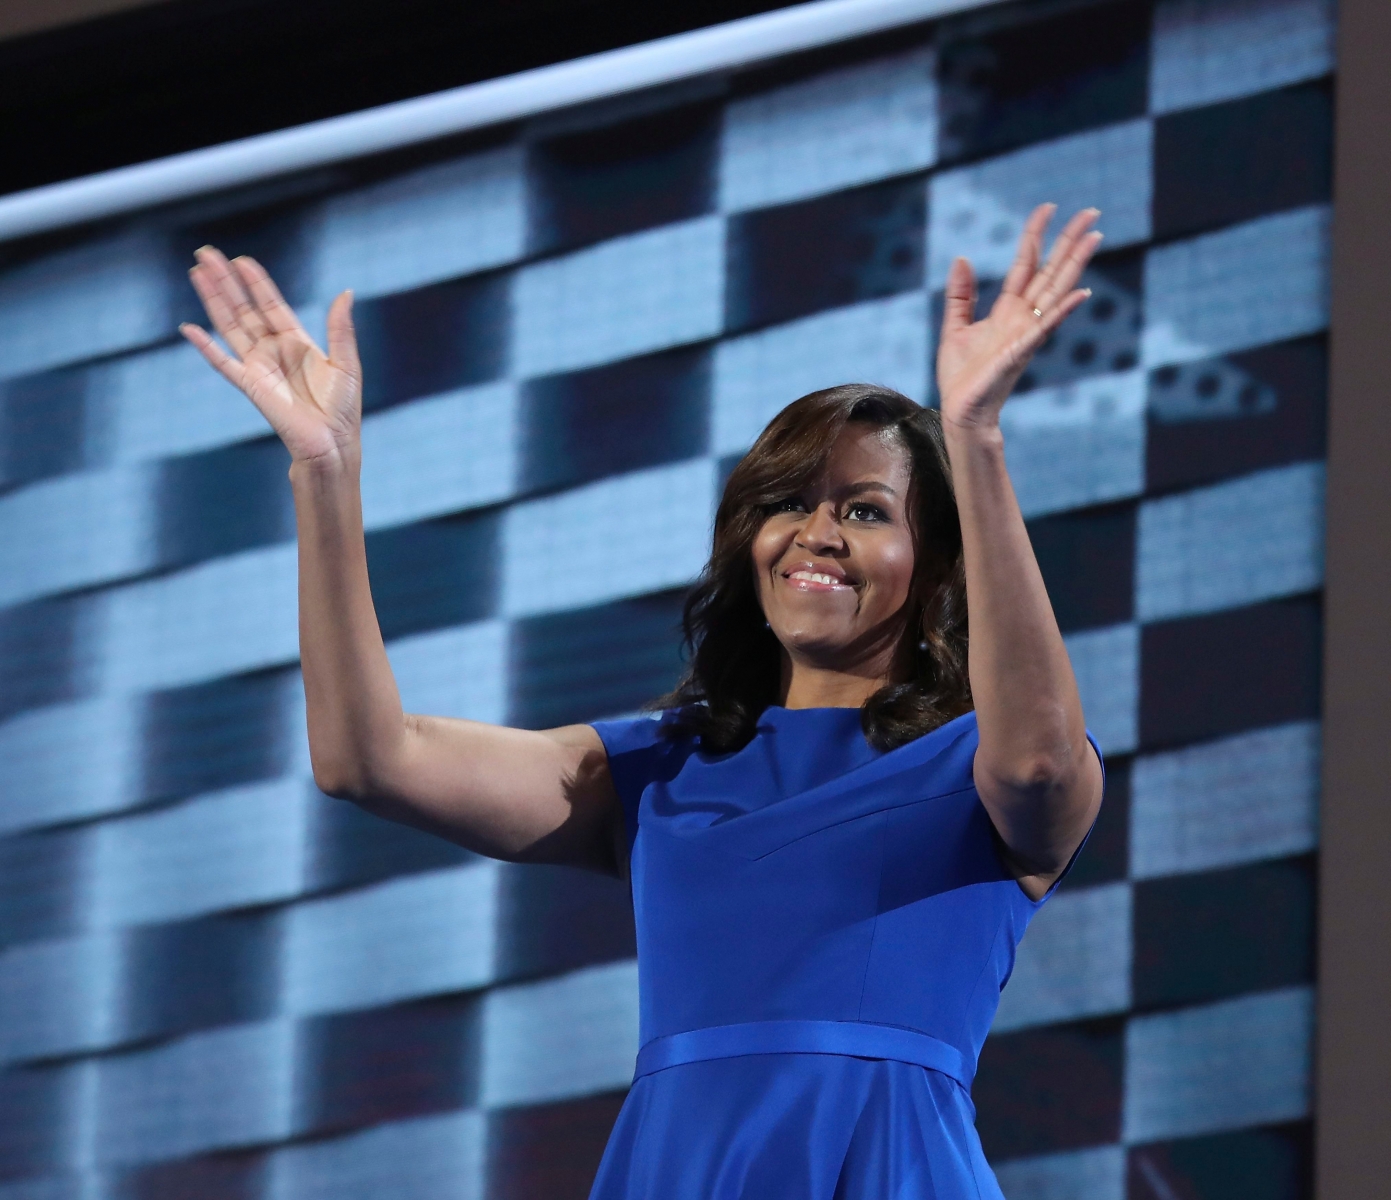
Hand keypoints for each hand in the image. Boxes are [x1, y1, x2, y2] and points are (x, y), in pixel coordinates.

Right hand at [181, 247, 362, 464]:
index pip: (271, 304)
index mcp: (298, 343)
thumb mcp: (347, 363)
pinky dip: (205, 346)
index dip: (256, 282)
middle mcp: (274, 351)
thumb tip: (346, 293)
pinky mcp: (250, 386)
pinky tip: (188, 328)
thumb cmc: (343, 410)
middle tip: (206, 253)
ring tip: (196, 273)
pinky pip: (222, 363)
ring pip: (229, 326)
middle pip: (244, 308)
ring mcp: (259, 367)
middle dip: (226, 281)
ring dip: (213, 300)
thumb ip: (341, 328)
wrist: (332, 444)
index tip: (241, 260)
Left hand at [936, 204, 1102, 432]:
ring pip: (1056, 291)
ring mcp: (1026, 332)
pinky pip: (1047, 326)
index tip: (1048, 208)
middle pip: (1051, 271)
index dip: (1036, 235)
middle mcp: (1023, 317)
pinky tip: (1083, 291)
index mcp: (1006, 309)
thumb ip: (960, 295)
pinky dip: (1064, 309)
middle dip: (1069, 241)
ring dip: (1076, 264)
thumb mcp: (954, 326)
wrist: (961, 410)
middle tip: (1092, 212)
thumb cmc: (961, 376)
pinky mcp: (1022, 350)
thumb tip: (962, 258)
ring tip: (1095, 236)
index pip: (1026, 263)